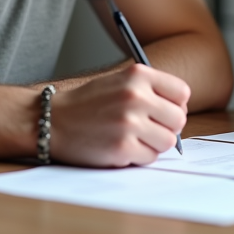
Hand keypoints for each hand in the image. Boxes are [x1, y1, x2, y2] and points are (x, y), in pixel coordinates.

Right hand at [49, 64, 189, 166]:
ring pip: (167, 142)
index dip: (175, 105)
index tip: (163, 112)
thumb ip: (151, 91)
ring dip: (153, 145)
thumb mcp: (120, 81)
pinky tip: (121, 148)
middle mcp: (135, 96)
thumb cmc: (87, 103)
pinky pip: (150, 158)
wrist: (51, 120)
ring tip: (132, 139)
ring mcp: (129, 122)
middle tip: (148, 130)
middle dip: (167, 128)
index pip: (182, 93)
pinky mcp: (122, 148)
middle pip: (179, 120)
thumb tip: (180, 112)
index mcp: (138, 75)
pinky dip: (139, 157)